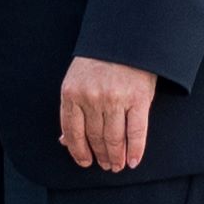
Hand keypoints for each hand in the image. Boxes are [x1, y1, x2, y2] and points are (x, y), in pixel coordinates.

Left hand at [58, 57, 159, 171]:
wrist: (127, 37)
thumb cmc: (100, 59)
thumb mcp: (77, 80)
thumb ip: (72, 109)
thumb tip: (64, 141)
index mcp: (72, 93)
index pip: (73, 131)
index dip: (79, 151)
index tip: (85, 162)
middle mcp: (92, 98)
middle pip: (95, 137)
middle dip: (101, 155)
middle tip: (106, 166)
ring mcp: (115, 99)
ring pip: (114, 138)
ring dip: (116, 156)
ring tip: (118, 165)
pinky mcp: (138, 99)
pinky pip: (136, 132)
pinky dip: (135, 150)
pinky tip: (133, 161)